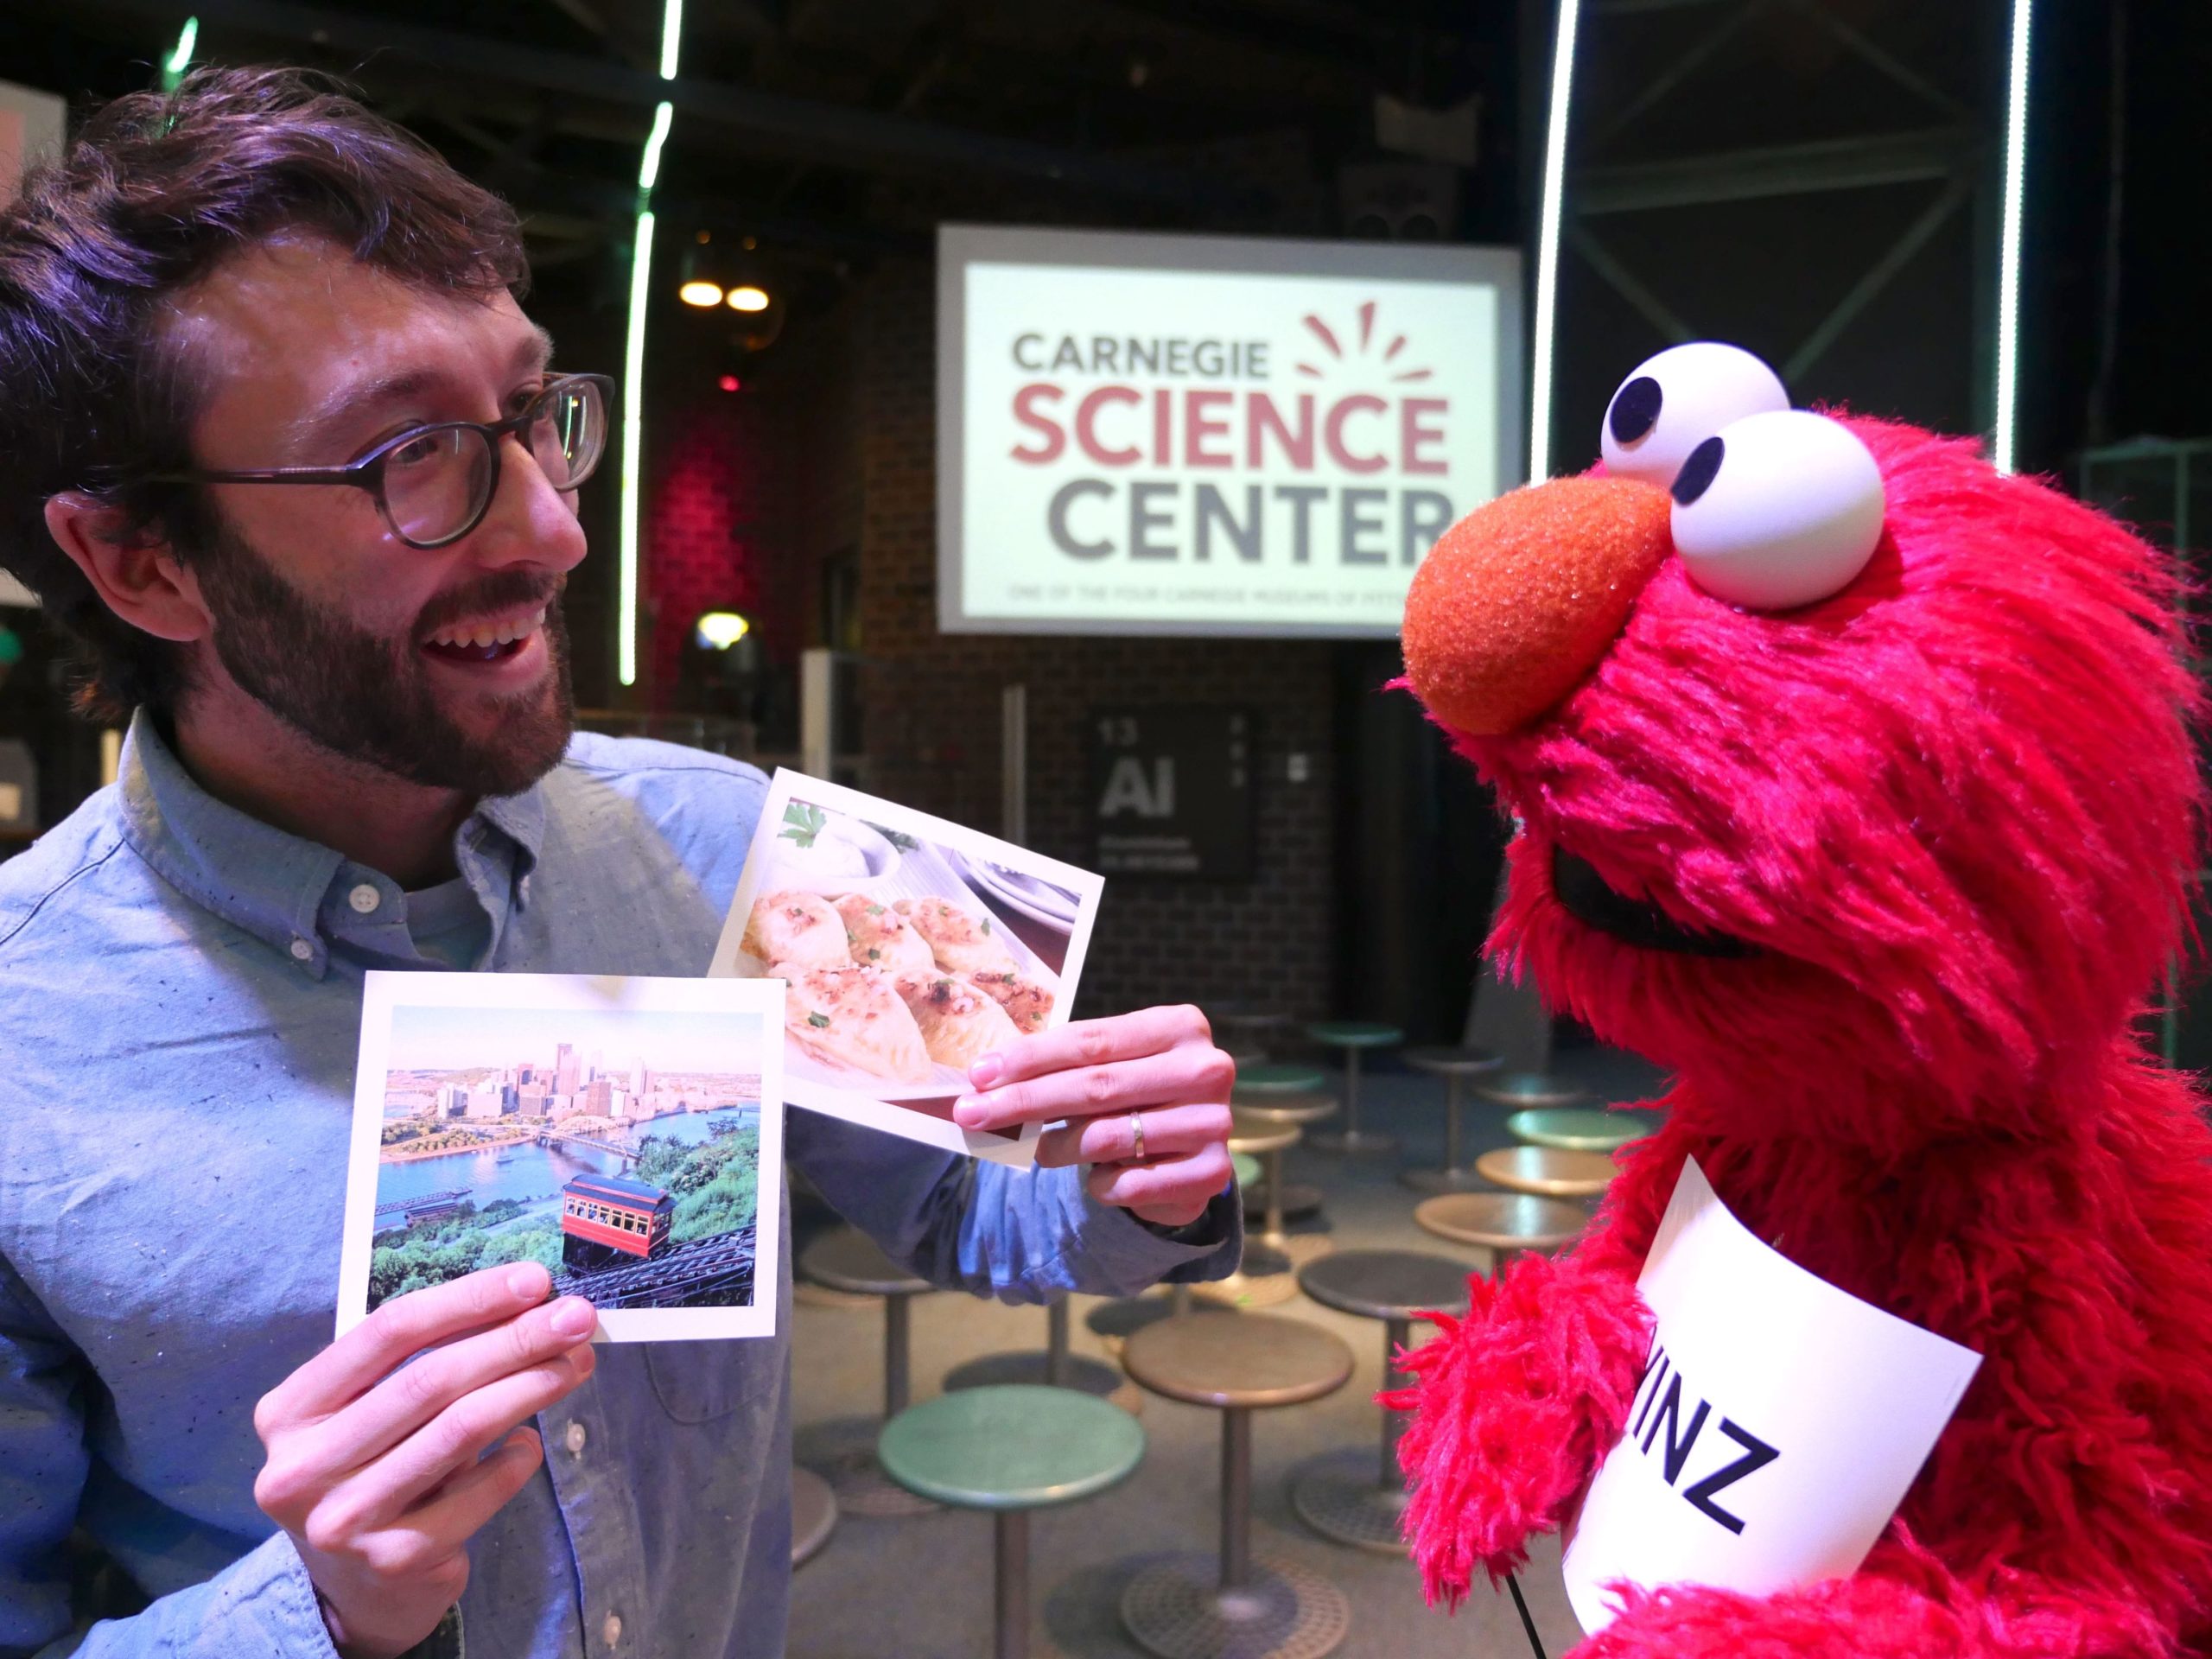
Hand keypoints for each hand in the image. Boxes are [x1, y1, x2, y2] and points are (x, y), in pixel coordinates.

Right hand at [252, 1262, 598, 1658]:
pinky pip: (480, 1492)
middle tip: (576, 1318)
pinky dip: (518, 1458)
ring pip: (460, 1430)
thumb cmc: (372, 1469)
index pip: (387, 1333)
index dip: (467, 1300)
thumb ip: (425, 1360)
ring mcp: (346, 1519)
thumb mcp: (369, 1412)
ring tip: (576, 1362)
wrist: (352, 1586)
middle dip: (515, 1339)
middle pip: (430, 1379)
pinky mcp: (395, 1559)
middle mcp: (303, 1467)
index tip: (534, 1281)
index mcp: (290, 1410)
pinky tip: (532, 1442)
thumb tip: (530, 1304)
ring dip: (531, 1386)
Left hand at [952, 1004, 1234, 1227]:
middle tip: (973, 1112)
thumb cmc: (1137, 1092)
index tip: (980, 1074)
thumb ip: (1065, 1067)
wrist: (1192, 1145)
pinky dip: (1099, 1183)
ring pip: (1108, 1136)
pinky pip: (1130, 1183)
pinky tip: (1095, 1177)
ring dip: (1057, 1147)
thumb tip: (986, 1080)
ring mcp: (1214, 1123)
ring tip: (1037, 1151)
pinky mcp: (1212, 1173)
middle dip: (1025, 1100)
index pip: (1092, 1041)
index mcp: (1182, 1026)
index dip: (1032, 1058)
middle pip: (1096, 1086)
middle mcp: (1206, 1070)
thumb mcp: (1111, 1065)